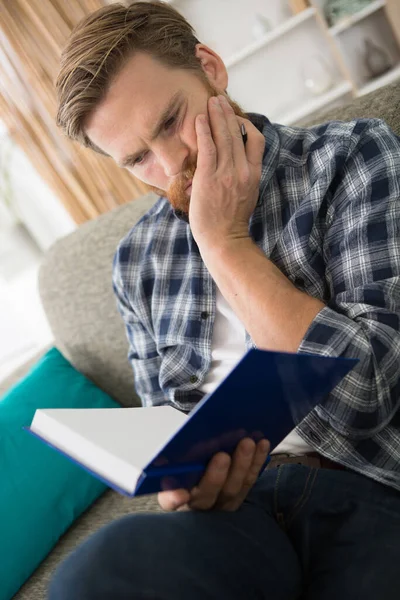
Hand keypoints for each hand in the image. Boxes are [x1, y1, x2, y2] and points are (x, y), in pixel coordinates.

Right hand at [157, 437, 269, 511]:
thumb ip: (171, 466)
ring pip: (234, 488)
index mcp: (174, 498)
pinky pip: (249, 481)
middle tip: (222, 456)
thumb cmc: (180, 472)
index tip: (182, 494)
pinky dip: (256, 462)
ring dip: (242, 465)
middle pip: (208, 495)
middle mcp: (198, 506)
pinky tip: (262, 444)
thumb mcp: (171, 471)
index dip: (175, 499)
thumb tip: (165, 457)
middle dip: (215, 476)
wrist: (198, 477)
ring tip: (247, 443)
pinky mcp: (239, 497)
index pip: (171, 502)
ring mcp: (221, 504)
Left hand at [189, 95, 264, 248]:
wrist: (224, 239)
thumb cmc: (231, 221)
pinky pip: (207, 148)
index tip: (236, 117)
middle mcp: (242, 170)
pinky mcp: (209, 178)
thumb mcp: (246, 195)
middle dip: (227, 113)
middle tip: (219, 99)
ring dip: (216, 115)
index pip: (256, 140)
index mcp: (254, 174)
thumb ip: (244, 176)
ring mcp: (226, 173)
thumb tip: (235, 162)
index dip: (246, 125)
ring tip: (210, 101)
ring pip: (223, 136)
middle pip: (237, 133)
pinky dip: (203, 131)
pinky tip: (198, 119)